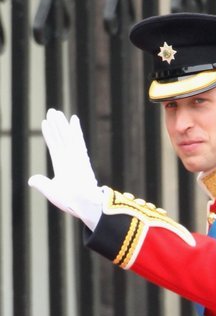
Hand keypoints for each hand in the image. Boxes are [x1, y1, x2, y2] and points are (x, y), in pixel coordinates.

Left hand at [28, 108, 102, 229]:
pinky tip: (73, 119)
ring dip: (61, 124)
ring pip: (67, 136)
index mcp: (62, 167)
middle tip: (52, 111)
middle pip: (61, 138)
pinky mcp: (82, 157)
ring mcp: (76, 158)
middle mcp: (70, 160)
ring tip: (56, 112)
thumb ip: (42, 184)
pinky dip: (74, 129)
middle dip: (56, 125)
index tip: (46, 124)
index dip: (50, 136)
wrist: (84, 204)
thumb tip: (31, 180)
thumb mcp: (52, 192)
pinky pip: (77, 140)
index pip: (54, 147)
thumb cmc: (70, 201)